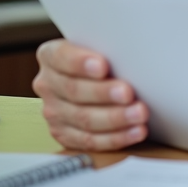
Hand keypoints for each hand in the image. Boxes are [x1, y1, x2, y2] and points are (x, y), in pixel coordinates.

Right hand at [32, 39, 148, 150]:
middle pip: (74, 90)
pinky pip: (90, 140)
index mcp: (51, 55)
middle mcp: (48, 84)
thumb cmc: (106, 57)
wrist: (98, 79)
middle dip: (103, 93)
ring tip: (139, 114)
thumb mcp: (103, 46)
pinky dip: (116, 137)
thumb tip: (135, 49)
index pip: (60, 57)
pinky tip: (135, 132)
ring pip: (83, 118)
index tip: (102, 66)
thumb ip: (109, 47)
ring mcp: (54, 112)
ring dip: (115, 118)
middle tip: (128, 93)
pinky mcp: (65, 135)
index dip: (80, 63)